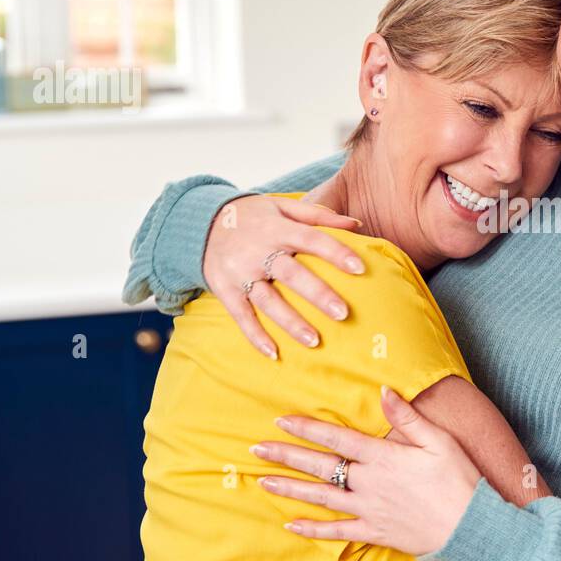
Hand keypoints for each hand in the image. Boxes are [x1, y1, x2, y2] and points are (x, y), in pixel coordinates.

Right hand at [203, 193, 363, 358]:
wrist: (200, 222)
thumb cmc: (254, 216)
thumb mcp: (282, 206)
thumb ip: (318, 215)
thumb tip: (358, 224)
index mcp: (276, 228)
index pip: (311, 239)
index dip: (336, 252)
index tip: (360, 268)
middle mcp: (258, 251)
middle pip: (291, 274)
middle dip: (317, 294)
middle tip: (343, 314)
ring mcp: (240, 272)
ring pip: (268, 301)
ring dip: (291, 323)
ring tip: (314, 342)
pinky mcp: (224, 289)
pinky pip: (240, 315)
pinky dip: (255, 336)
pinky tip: (274, 354)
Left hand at [251, 386, 480, 555]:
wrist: (469, 525)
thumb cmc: (459, 479)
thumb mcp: (438, 440)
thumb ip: (407, 417)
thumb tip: (383, 390)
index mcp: (383, 457)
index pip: (336, 438)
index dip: (307, 428)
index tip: (281, 420)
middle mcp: (369, 482)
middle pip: (320, 466)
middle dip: (287, 456)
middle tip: (258, 449)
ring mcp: (368, 509)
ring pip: (321, 498)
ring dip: (290, 489)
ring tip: (263, 482)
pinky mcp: (373, 531)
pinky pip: (337, 531)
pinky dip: (313, 529)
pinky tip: (292, 524)